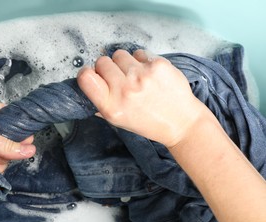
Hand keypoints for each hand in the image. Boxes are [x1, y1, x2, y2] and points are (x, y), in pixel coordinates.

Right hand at [77, 49, 206, 146]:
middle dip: (108, 68)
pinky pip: (139, 53)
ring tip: (135, 76)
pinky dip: (142, 61)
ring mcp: (142, 75)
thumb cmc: (148, 123)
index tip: (94, 76)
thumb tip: (88, 84)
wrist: (181, 122)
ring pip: (119, 54)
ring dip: (124, 63)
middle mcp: (125, 90)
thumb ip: (101, 103)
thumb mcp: (118, 121)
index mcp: (112, 107)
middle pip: (102, 62)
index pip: (86, 77)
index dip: (87, 73)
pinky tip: (149, 74)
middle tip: (119, 79)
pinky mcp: (158, 65)